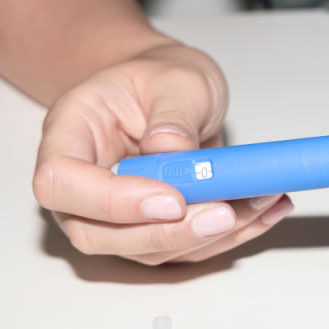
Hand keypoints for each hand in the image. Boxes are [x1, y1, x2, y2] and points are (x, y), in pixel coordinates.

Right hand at [32, 43, 293, 264]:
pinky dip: (232, 236)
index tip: (172, 199)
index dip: (111, 202)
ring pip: (149, 250)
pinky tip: (267, 210)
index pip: (61, 183)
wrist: (170, 91)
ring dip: (212, 236)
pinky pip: (186, 247)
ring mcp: (113, 215)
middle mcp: (82, 185)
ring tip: (264, 200)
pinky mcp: (152, 230)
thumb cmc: (160, 79)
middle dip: (169, 233)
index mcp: (68, 136)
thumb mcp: (175, 78)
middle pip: (99, 234)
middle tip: (225, 215)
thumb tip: (172, 150)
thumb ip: (173, 113)